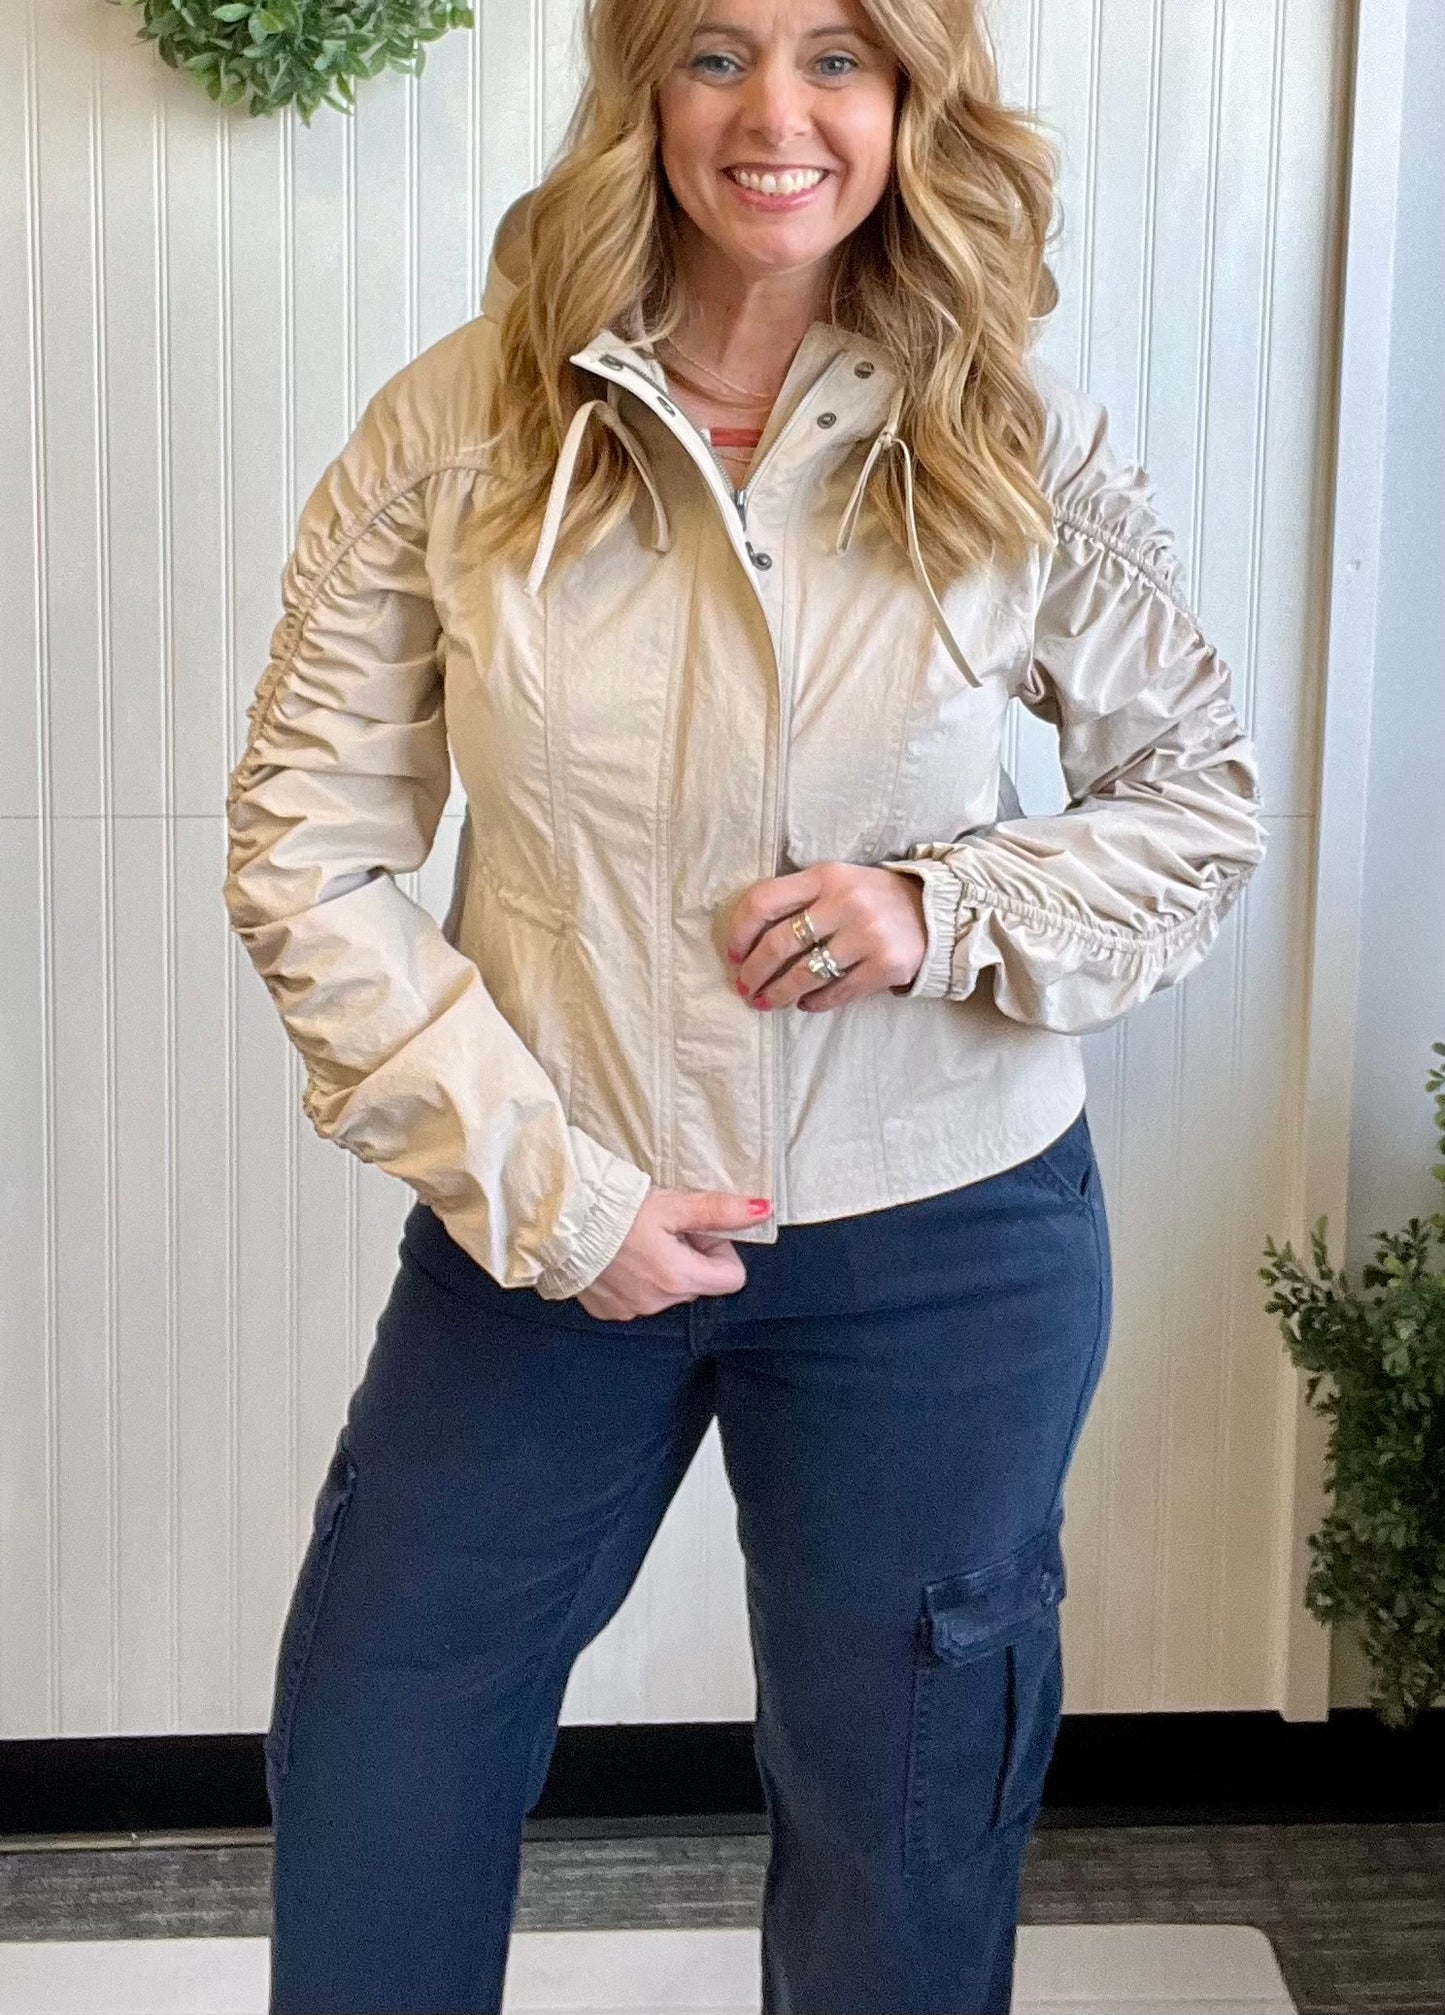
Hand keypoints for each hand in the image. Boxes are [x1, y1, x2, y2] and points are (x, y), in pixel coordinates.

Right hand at [576, 1187, 771, 1319]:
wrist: (558, 1221)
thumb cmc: (616, 1210)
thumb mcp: (673, 1205)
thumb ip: (719, 1211)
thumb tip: (762, 1211)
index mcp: (679, 1279)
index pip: (732, 1278)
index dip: (720, 1250)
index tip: (696, 1230)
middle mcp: (658, 1304)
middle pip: (698, 1284)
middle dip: (690, 1257)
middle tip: (664, 1228)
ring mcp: (631, 1311)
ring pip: (667, 1292)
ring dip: (661, 1269)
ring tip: (636, 1240)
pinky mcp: (607, 1311)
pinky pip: (637, 1299)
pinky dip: (634, 1279)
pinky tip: (618, 1256)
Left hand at [724, 863, 926, 1011]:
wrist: (937, 910)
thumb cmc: (873, 898)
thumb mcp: (838, 881)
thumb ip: (799, 898)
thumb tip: (749, 941)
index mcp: (826, 876)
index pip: (764, 901)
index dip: (740, 931)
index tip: (733, 953)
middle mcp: (845, 903)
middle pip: (779, 943)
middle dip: (754, 971)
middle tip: (744, 987)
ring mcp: (868, 936)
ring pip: (805, 974)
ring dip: (778, 993)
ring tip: (765, 1003)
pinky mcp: (886, 966)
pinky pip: (838, 992)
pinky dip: (814, 1002)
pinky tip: (804, 1004)